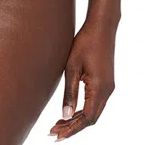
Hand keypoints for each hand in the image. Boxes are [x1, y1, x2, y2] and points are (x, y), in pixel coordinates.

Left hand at [49, 19, 116, 140]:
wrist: (101, 27)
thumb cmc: (84, 43)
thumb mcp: (72, 67)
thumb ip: (69, 92)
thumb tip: (64, 115)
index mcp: (100, 89)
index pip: (87, 118)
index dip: (71, 128)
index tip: (56, 134)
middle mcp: (107, 91)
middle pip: (91, 118)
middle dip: (72, 127)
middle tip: (54, 132)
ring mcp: (108, 87)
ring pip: (94, 111)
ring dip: (77, 120)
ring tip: (59, 124)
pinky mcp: (106, 81)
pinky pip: (95, 102)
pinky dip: (83, 110)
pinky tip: (71, 110)